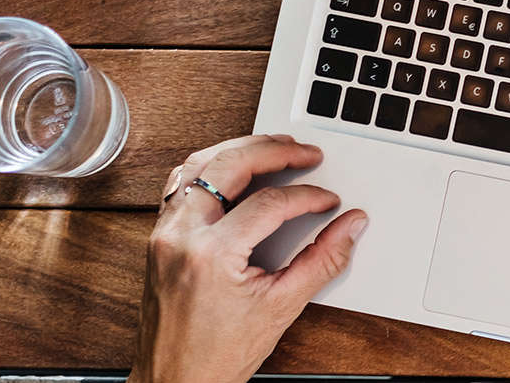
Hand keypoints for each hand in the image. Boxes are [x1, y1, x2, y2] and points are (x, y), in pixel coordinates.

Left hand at [128, 135, 368, 382]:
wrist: (176, 381)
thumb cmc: (217, 355)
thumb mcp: (281, 307)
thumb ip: (322, 261)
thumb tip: (349, 228)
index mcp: (212, 254)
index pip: (270, 203)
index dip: (307, 196)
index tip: (327, 201)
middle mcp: (181, 236)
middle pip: (229, 165)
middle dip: (273, 152)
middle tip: (305, 153)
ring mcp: (165, 233)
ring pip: (199, 165)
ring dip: (238, 150)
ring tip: (273, 150)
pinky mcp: (159, 237)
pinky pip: (180, 184)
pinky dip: (209, 169)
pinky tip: (232, 170)